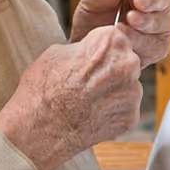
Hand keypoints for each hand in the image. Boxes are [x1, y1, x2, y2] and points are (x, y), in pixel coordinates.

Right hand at [0, 24, 144, 169]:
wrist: (37, 132)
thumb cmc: (42, 90)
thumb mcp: (57, 52)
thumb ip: (84, 46)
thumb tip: (92, 49)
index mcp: (110, 42)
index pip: (117, 37)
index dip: (101, 49)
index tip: (89, 59)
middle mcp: (128, 65)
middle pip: (126, 61)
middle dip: (111, 69)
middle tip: (87, 83)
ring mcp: (132, 93)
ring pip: (128, 86)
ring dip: (113, 91)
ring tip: (87, 101)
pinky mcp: (131, 118)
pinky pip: (125, 109)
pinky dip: (113, 112)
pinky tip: (92, 115)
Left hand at [68, 0, 169, 65]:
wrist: (90, 52)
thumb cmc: (93, 23)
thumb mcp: (89, 5)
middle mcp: (156, 4)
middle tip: (138, 1)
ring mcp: (160, 26)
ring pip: (163, 21)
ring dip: (146, 21)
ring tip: (129, 21)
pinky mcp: (158, 47)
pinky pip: (154, 44)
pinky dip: (140, 41)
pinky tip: (127, 38)